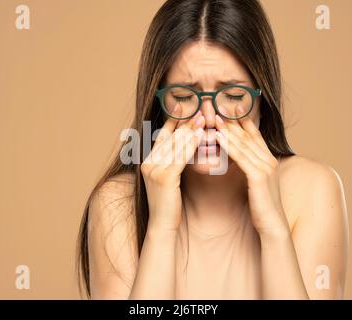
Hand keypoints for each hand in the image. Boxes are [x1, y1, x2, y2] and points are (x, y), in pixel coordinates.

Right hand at [141, 105, 204, 231]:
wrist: (162, 225)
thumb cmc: (168, 204)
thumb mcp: (168, 179)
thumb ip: (171, 163)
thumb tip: (184, 148)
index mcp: (147, 162)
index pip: (161, 136)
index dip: (172, 121)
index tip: (182, 106)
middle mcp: (148, 163)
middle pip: (170, 138)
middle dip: (185, 123)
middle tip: (199, 109)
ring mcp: (154, 170)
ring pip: (176, 145)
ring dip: (191, 130)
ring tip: (203, 117)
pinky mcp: (164, 177)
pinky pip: (180, 157)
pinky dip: (191, 144)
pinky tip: (201, 135)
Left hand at [214, 106, 288, 236]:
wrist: (272, 226)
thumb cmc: (261, 206)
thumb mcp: (255, 183)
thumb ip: (249, 168)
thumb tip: (237, 159)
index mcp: (268, 160)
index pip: (254, 135)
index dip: (241, 120)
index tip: (228, 108)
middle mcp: (269, 159)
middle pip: (247, 135)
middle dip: (231, 120)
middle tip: (216, 106)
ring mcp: (265, 167)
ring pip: (243, 143)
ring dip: (227, 129)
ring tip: (213, 116)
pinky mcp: (259, 176)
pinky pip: (240, 157)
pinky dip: (228, 144)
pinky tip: (217, 136)